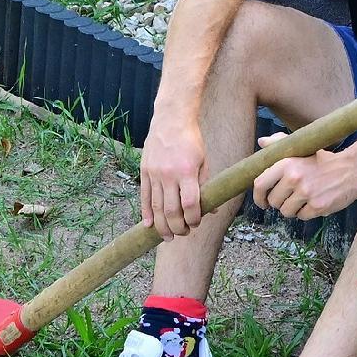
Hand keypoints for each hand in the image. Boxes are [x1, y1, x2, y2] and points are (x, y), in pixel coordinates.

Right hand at [139, 116, 208, 238]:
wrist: (171, 120)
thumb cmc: (191, 140)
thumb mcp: (204, 161)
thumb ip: (205, 186)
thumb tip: (211, 210)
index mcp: (186, 172)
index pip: (190, 204)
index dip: (193, 219)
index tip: (196, 224)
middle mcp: (168, 175)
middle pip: (171, 210)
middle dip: (177, 227)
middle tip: (183, 234)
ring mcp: (154, 174)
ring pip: (156, 207)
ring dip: (162, 225)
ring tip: (168, 237)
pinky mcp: (144, 171)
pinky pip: (145, 197)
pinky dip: (146, 213)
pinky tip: (149, 225)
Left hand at [251, 139, 356, 221]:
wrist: (353, 169)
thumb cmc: (324, 160)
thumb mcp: (303, 147)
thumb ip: (280, 143)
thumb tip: (261, 142)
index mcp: (287, 163)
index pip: (260, 184)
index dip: (258, 196)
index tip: (262, 201)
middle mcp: (295, 178)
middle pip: (274, 201)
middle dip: (279, 203)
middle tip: (290, 197)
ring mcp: (306, 194)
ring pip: (286, 212)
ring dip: (293, 209)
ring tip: (303, 199)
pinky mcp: (318, 206)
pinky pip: (302, 216)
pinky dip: (306, 212)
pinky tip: (314, 202)